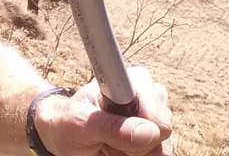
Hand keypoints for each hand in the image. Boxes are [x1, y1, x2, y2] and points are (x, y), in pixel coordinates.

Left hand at [35, 67, 172, 155]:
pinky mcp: (155, 139)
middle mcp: (148, 96)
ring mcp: (154, 119)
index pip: (156, 105)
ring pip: (162, 148)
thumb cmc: (69, 124)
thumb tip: (151, 132)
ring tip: (111, 144)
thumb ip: (111, 127)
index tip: (118, 127)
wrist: (66, 138)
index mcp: (132, 80)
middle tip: (108, 138)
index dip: (144, 123)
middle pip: (162, 130)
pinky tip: (121, 151)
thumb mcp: (79, 123)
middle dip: (137, 143)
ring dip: (136, 153)